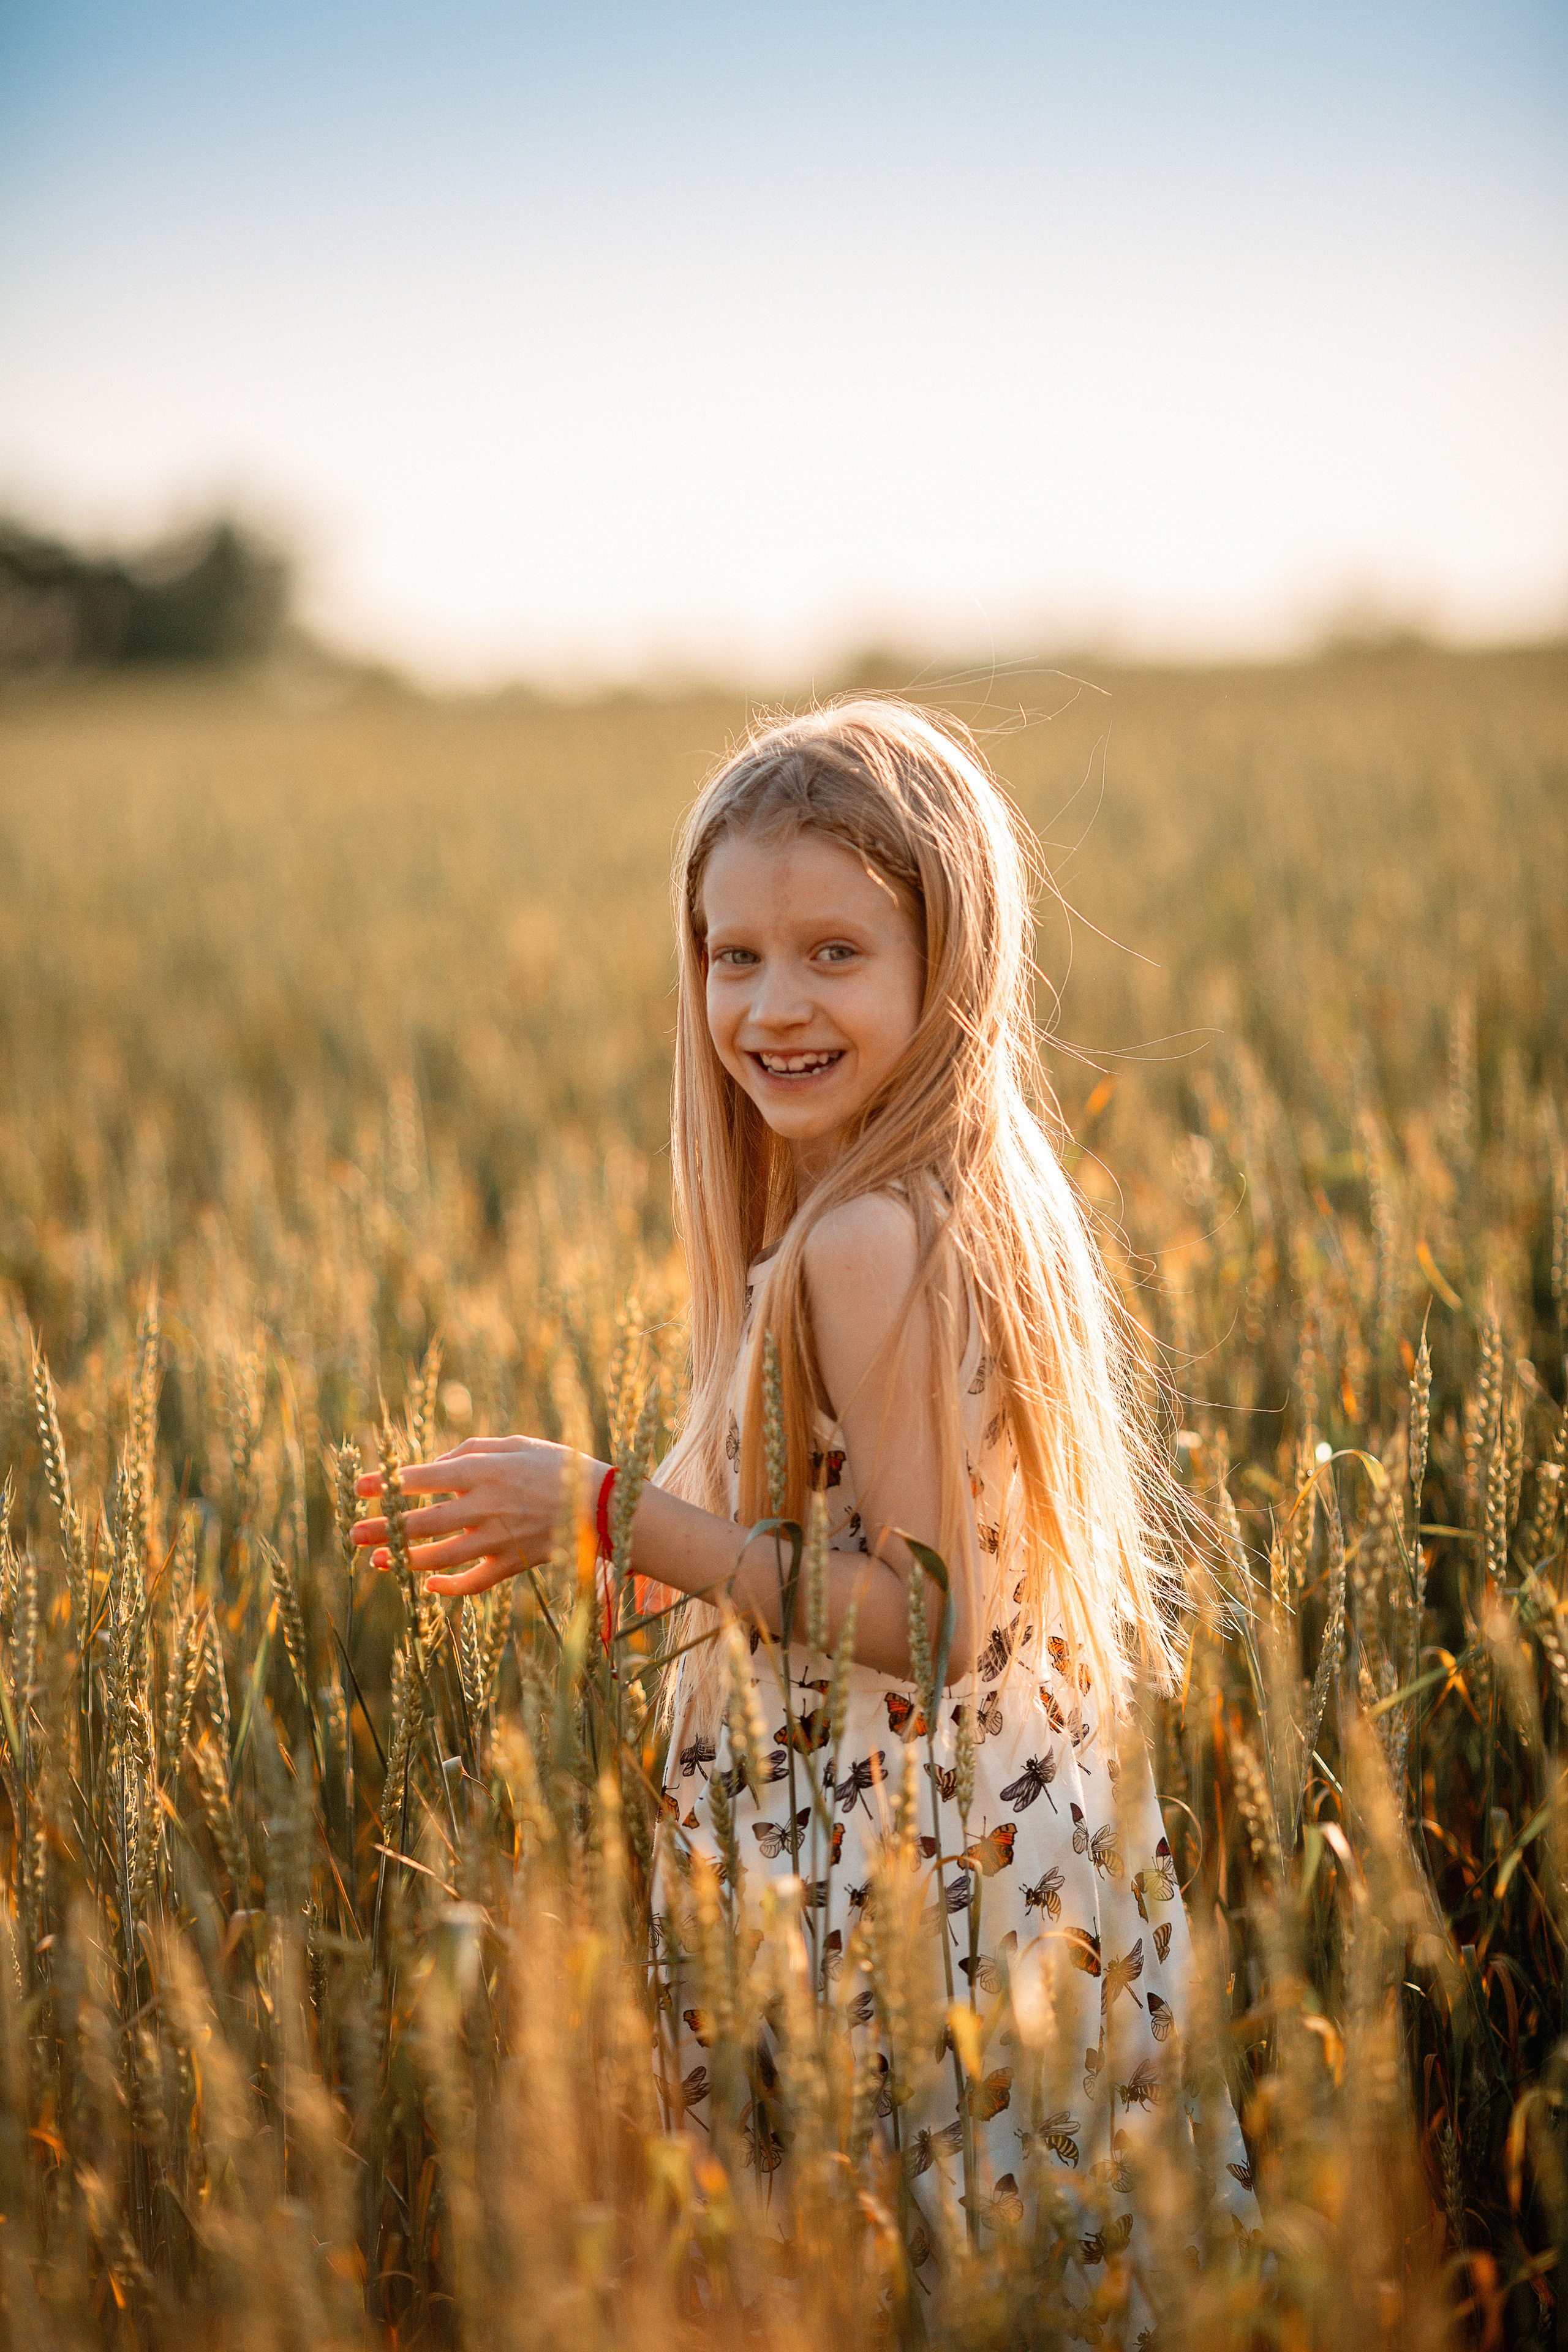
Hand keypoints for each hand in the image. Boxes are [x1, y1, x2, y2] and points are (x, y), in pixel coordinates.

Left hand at [351, 1436, 603, 1597]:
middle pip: (422, 1522)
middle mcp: (486, 1506)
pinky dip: (448, 1587)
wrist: (605, 1505)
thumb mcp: (515, 1443)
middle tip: (352, 1534)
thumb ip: (470, 1450)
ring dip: (403, 1561)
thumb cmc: (557, 1467)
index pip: (422, 1479)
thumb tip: (432, 1469)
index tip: (359, 1487)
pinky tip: (428, 1584)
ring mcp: (498, 1539)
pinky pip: (472, 1583)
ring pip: (439, 1556)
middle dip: (383, 1529)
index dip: (387, 1484)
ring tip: (377, 1560)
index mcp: (485, 1471)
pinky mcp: (512, 1564)